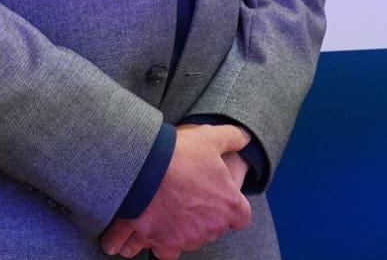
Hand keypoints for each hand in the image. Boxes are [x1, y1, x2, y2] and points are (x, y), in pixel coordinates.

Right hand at [100, 124, 251, 259]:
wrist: (142, 167)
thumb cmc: (178, 153)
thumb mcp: (209, 137)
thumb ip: (232, 138)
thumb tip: (245, 137)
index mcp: (229, 203)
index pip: (241, 217)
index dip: (230, 208)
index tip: (218, 198)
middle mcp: (213, 226)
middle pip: (214, 228)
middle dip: (204, 215)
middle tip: (187, 196)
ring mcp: (188, 237)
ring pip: (192, 239)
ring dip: (184, 228)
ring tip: (169, 208)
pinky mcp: (164, 243)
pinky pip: (167, 251)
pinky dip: (163, 243)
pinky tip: (156, 229)